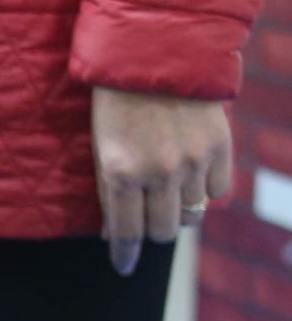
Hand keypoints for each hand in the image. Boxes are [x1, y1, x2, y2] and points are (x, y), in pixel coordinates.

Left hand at [92, 87, 233, 275]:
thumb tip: (115, 233)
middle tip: (148, 217)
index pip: (126, 232)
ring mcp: (193, 160)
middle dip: (153, 230)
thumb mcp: (101, 148)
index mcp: (121, 173)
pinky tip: (191, 175)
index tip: (123, 266)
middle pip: (164, 231)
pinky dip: (203, 190)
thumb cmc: (118, 103)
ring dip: (179, 209)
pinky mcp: (219, 146)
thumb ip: (111, 191)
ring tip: (168, 189)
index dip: (124, 254)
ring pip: (192, 214)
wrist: (158, 55)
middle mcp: (159, 172)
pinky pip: (216, 191)